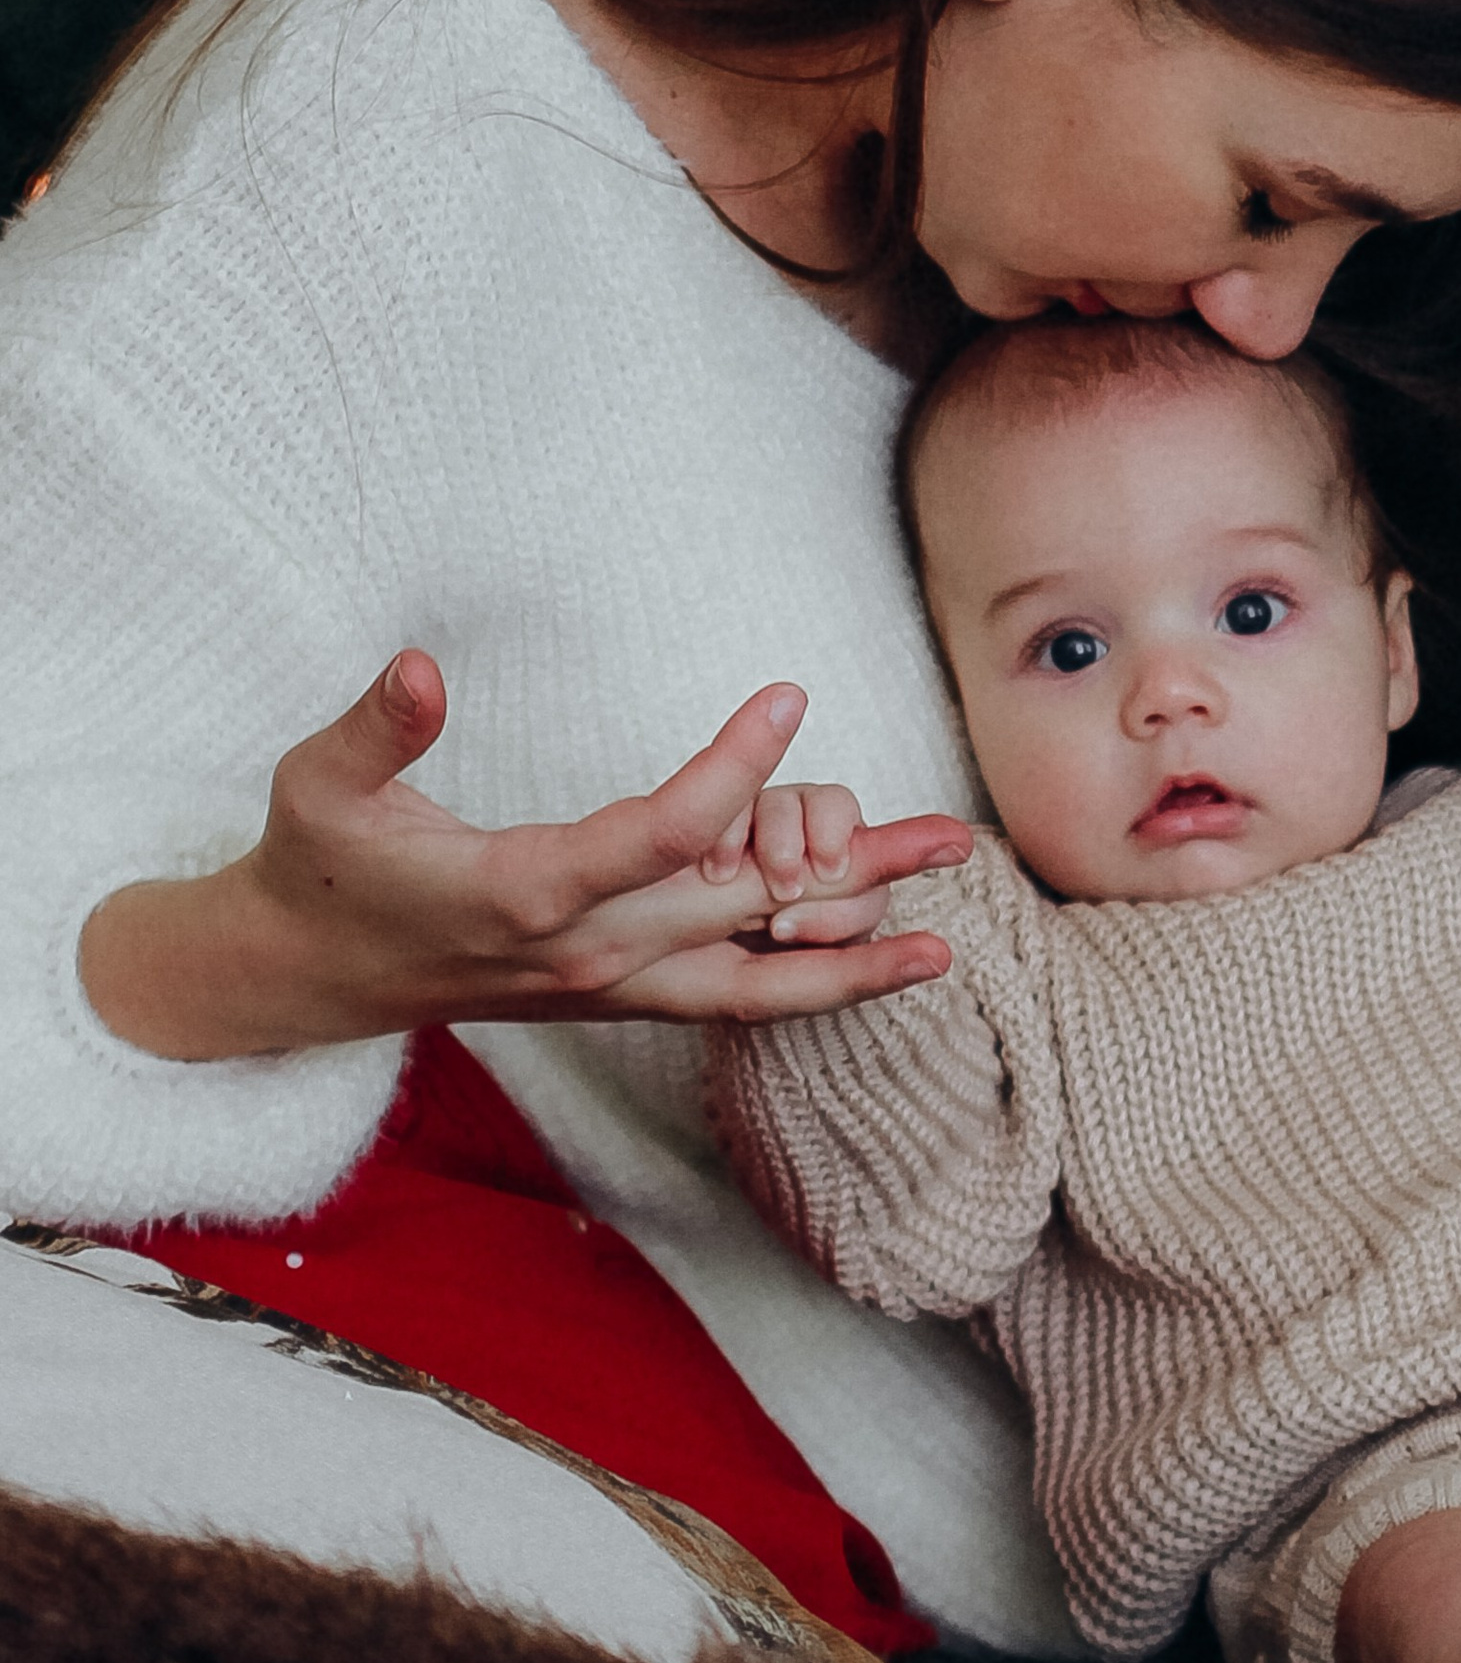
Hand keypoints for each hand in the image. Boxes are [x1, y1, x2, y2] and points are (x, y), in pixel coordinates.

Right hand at [78, 654, 973, 1062]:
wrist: (304, 977)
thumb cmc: (320, 866)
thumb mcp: (321, 786)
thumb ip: (376, 727)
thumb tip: (416, 665)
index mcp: (525, 892)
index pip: (657, 834)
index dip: (730, 769)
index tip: (789, 696)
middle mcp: (586, 951)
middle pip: (741, 914)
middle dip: (850, 874)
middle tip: (953, 836)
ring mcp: (607, 984)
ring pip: (751, 982)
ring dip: (852, 960)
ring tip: (948, 942)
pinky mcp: (617, 994)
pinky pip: (729, 998)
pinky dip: (806, 984)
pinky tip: (874, 962)